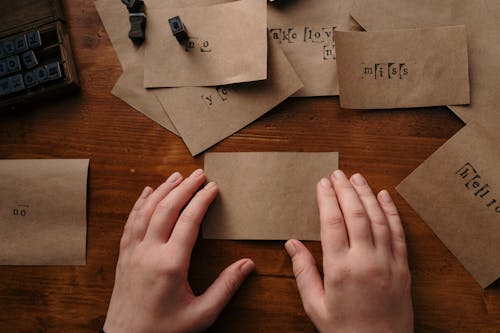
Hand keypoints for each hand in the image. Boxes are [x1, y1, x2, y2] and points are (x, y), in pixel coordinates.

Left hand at [104, 169, 254, 332]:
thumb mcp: (202, 314)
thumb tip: (247, 265)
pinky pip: (130, 222)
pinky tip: (147, 192)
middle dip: (184, 187)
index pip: (189, 221)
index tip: (213, 187)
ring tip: (177, 176)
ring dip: (163, 190)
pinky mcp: (123, 256)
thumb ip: (225, 288)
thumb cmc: (164, 330)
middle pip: (167, 209)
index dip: (202, 200)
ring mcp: (133, 252)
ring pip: (147, 211)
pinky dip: (139, 203)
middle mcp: (149, 252)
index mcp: (170, 264)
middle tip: (199, 173)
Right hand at [285, 170, 412, 332]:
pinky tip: (384, 196)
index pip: (332, 221)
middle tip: (338, 173)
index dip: (327, 198)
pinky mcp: (403, 268)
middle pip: (355, 214)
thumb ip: (303, 271)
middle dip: (345, 189)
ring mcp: (388, 262)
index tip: (322, 183)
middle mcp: (365, 260)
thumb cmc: (344, 331)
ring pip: (378, 218)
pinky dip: (392, 212)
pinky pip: (398, 233)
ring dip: (367, 194)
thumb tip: (291, 243)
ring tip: (357, 177)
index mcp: (340, 268)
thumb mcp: (315, 305)